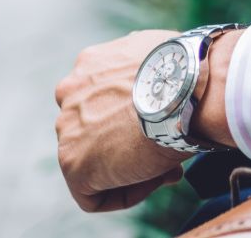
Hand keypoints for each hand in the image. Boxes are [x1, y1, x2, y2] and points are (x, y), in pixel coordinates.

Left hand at [55, 29, 187, 211]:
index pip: (104, 99)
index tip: (163, 126)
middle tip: (165, 149)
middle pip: (96, 130)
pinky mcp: (72, 165)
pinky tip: (154, 179)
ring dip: (130, 168)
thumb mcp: (161, 56)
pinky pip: (93, 195)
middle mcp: (69, 92)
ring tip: (165, 165)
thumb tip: (160, 99)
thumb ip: (146, 75)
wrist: (183, 91)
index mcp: (89, 64)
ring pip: (94, 162)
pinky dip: (126, 194)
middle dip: (130, 144)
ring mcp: (66, 129)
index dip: (135, 119)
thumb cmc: (184, 73)